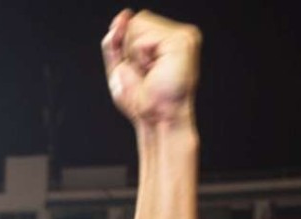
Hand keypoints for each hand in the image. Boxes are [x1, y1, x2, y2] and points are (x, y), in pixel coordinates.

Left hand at [101, 9, 200, 125]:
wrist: (157, 119)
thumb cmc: (143, 101)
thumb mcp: (120, 67)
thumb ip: (116, 41)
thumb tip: (123, 16)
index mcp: (167, 40)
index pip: (136, 22)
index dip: (127, 48)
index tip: (141, 71)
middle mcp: (179, 35)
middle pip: (137, 20)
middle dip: (130, 50)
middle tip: (146, 74)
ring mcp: (183, 36)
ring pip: (138, 25)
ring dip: (135, 55)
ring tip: (150, 72)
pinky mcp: (181, 41)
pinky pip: (142, 40)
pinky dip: (140, 58)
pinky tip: (154, 70)